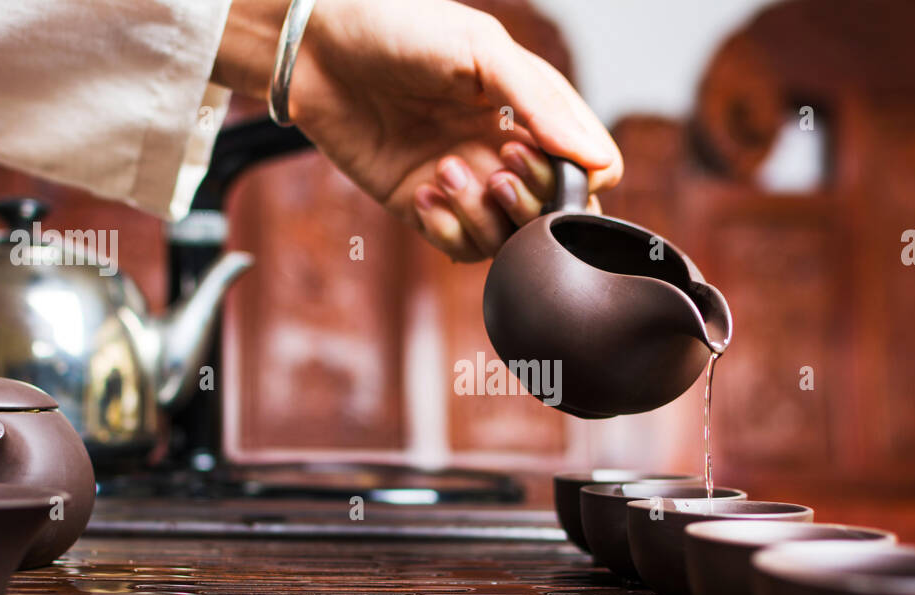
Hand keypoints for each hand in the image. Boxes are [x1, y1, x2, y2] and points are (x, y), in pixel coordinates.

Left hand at [217, 0, 621, 260]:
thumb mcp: (480, 50)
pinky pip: (460, 246)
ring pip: (508, 238)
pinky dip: (446, 229)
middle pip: (554, 213)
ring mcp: (467, 182)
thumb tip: (599, 160)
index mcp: (531, 109)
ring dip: (480, 213)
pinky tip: (421, 191)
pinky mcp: (426, 207)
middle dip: (530, 201)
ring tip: (443, 170)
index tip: (534, 152)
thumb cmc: (397, 29)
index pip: (590, 167)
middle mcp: (505, 150)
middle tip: (495, 167)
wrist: (315, 48)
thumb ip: (542, 104)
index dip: (576, 177)